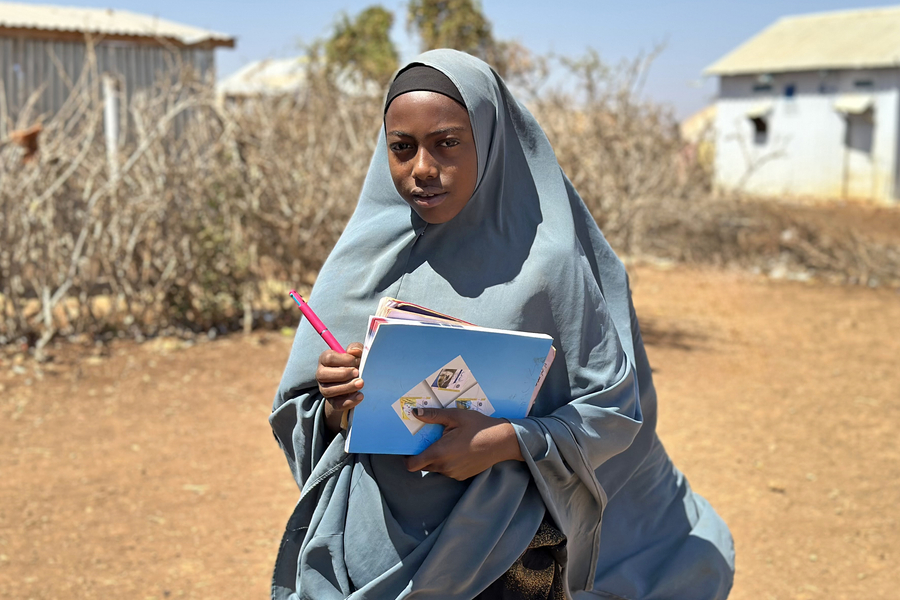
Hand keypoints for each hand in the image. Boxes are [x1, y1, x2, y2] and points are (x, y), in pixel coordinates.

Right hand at [316, 342, 363, 433]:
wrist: (357, 383)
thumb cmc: (355, 364)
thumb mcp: (357, 354)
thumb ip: (356, 349)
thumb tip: (353, 351)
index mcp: (325, 359)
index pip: (328, 358)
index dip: (343, 360)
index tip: (355, 361)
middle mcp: (321, 374)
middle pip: (323, 374)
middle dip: (343, 374)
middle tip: (358, 373)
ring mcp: (325, 389)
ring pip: (328, 391)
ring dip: (346, 387)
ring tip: (361, 384)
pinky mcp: (332, 402)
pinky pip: (336, 404)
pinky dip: (349, 401)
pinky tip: (360, 396)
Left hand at [404, 408, 522, 479]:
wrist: (502, 442)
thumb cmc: (478, 426)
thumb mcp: (455, 416)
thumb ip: (433, 416)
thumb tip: (414, 412)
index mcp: (439, 452)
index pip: (412, 465)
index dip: (407, 458)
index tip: (410, 448)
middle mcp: (444, 467)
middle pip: (423, 465)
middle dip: (423, 455)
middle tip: (431, 440)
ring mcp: (453, 473)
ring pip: (436, 468)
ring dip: (436, 458)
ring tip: (448, 443)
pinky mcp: (461, 476)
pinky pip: (448, 470)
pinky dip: (448, 462)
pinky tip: (458, 450)